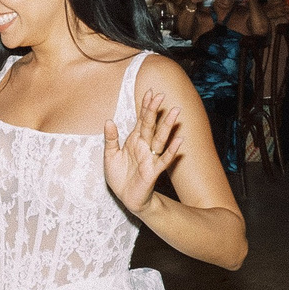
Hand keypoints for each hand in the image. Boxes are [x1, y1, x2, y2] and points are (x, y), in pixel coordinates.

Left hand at [104, 89, 184, 214]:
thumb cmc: (119, 176)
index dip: (145, 107)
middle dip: (155, 111)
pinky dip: (171, 151)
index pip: (141, 121)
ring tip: (176, 112)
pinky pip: (164, 159)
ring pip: (160, 139)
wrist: (125, 197)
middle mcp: (144, 146)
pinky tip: (179, 141)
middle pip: (151, 126)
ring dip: (168, 126)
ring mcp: (150, 158)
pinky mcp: (153, 171)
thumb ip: (110, 139)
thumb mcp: (110, 156)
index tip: (150, 92)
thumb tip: (109, 121)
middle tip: (162, 95)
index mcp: (134, 141)